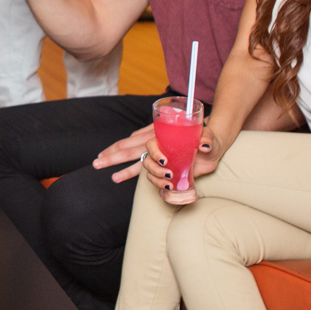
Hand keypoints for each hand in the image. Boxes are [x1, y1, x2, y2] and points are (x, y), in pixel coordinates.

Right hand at [97, 123, 220, 203]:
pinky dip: (130, 169)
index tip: (163, 164)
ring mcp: (156, 148)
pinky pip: (140, 162)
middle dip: (113, 156)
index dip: (151, 155)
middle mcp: (157, 141)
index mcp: (165, 135)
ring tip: (105, 169)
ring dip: (118, 163)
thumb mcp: (211, 138)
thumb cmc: (210, 138)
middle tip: (98, 163)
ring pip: (132, 155)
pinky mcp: (159, 155)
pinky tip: (118, 174)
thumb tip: (204, 146)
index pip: (149, 143)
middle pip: (130, 148)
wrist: (212, 140)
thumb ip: (209, 140)